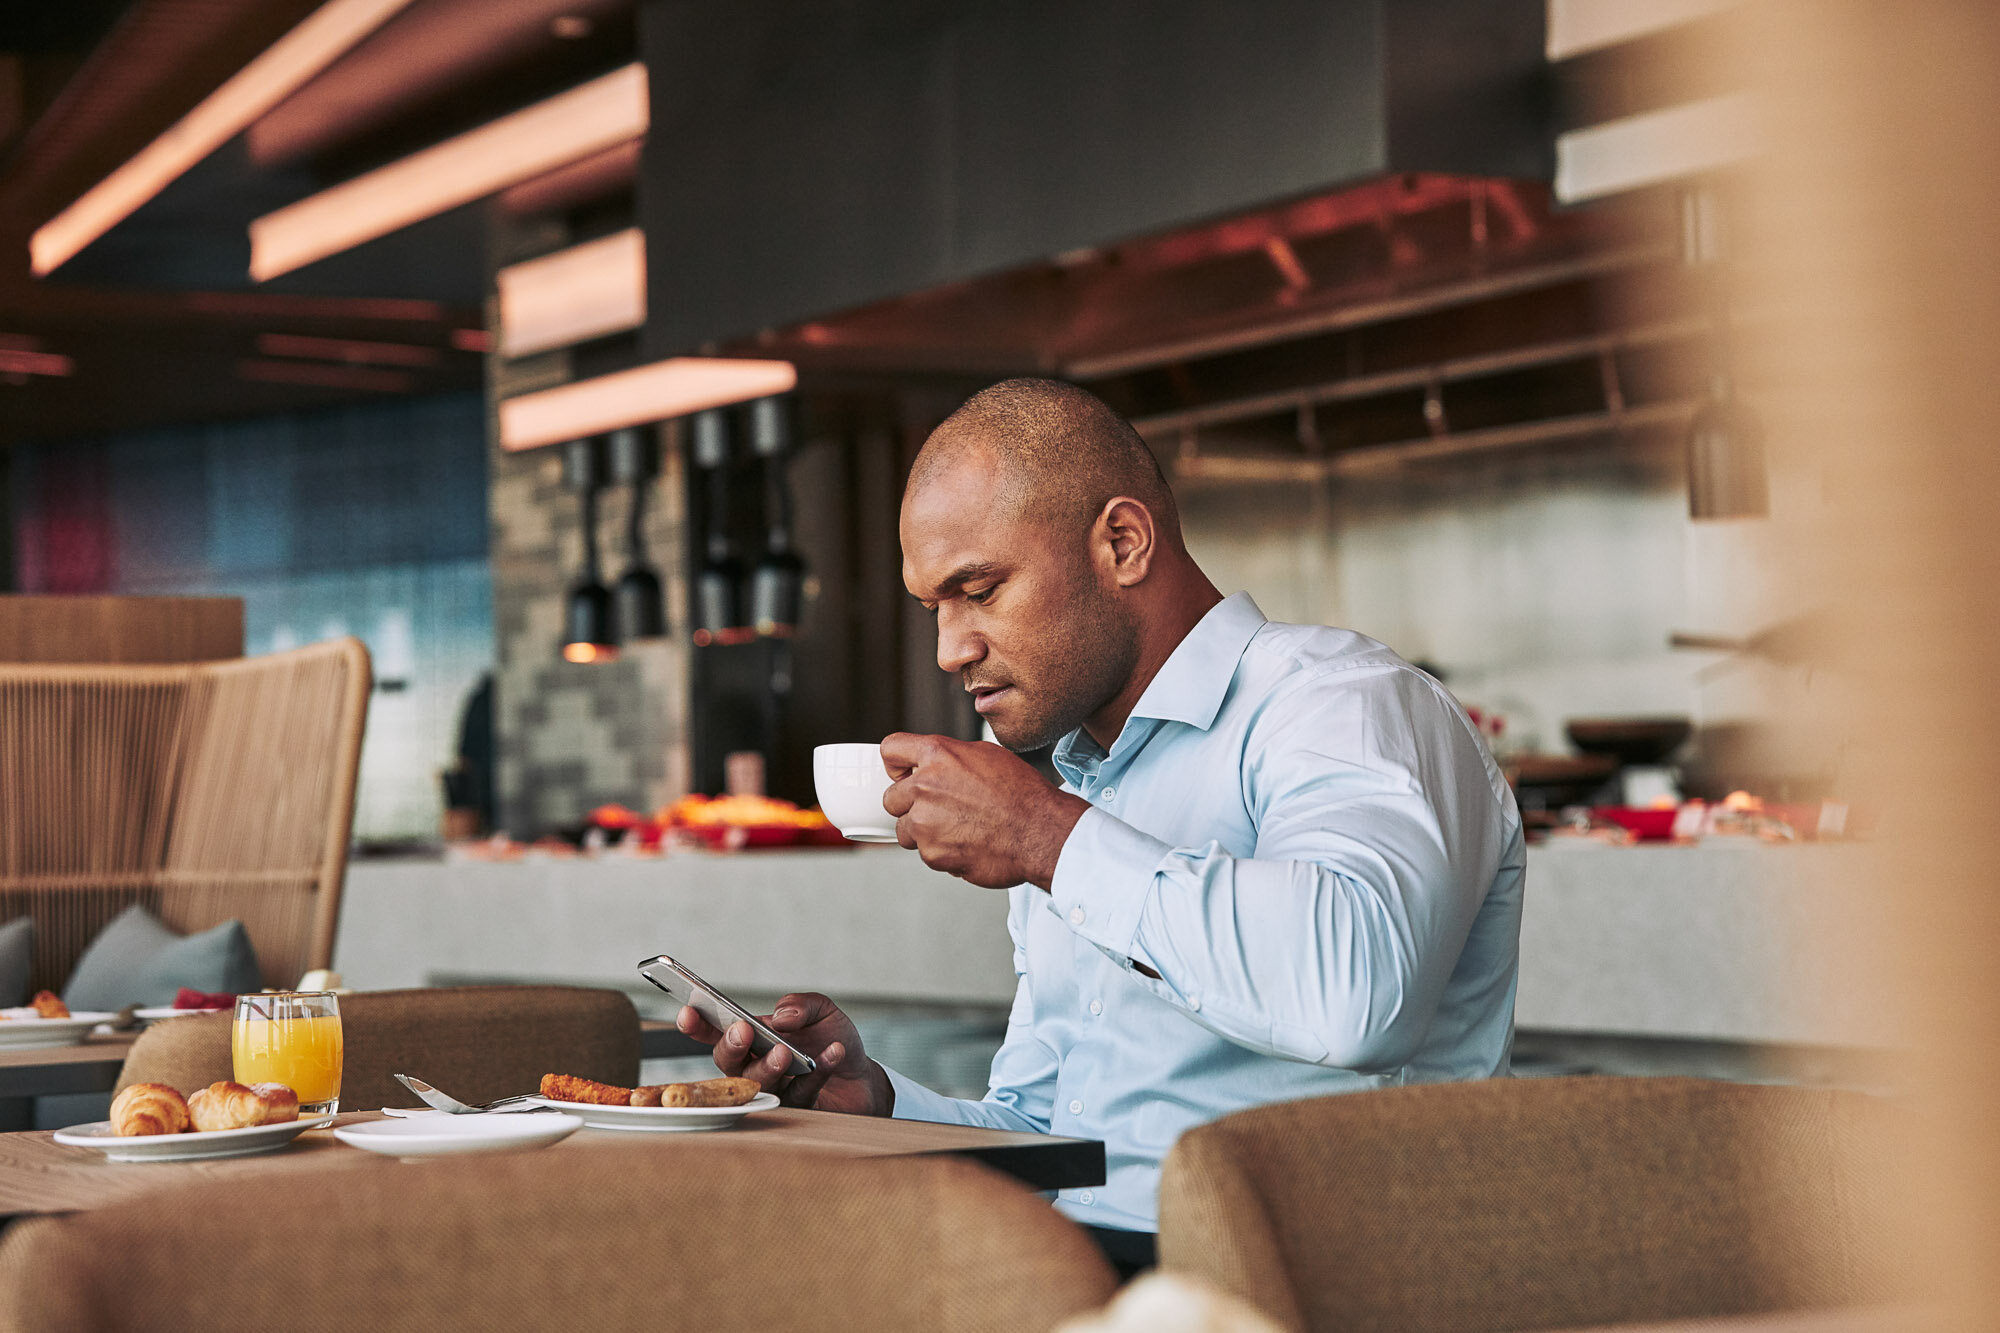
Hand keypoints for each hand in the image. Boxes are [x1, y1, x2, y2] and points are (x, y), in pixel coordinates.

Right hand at [675, 992, 891, 1115]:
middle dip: (732, 1046)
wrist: (861, 1075)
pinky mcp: (799, 1108)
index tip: (688, 1012)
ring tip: (786, 1052)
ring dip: (769, 1065)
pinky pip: (802, 1092)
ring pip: (757, 1084)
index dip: (698, 1024)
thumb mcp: (822, 1011)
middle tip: (743, 1031)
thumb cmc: (830, 1039)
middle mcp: (756, 1065)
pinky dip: (819, 1070)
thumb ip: (802, 1005)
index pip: (718, 1031)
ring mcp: (775, 1089)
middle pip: (729, 1063)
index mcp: (754, 1037)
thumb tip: (782, 1015)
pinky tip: (834, 1053)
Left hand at [880, 732, 1088, 888]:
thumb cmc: (1021, 793)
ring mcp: (925, 823)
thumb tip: (934, 764)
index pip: (890, 750)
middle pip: (890, 798)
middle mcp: (924, 786)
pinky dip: (943, 852)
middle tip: (939, 810)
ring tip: (958, 829)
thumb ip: (950, 758)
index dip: (896, 764)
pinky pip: (926, 853)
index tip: (904, 775)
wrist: (1039, 832)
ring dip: (924, 832)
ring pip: (905, 830)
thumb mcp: (986, 755)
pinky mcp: (933, 854)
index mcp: (937, 754)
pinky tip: (968, 844)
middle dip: (910, 805)